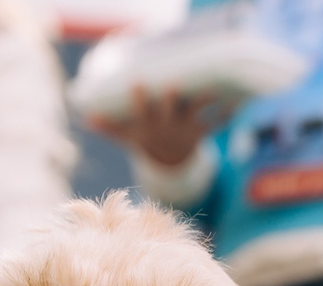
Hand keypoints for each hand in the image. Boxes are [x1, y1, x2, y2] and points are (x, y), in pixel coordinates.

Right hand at [90, 88, 231, 167]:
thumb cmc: (146, 142)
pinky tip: (237, 106)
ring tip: (214, 90)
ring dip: (204, 102)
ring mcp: (185, 130)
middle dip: (170, 100)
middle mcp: (168, 128)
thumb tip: (86, 119)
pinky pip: (215, 124)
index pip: (143, 112)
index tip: (136, 83)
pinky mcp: (201, 132)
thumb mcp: (127, 137)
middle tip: (171, 84)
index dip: (140, 100)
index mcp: (151, 127)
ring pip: (195, 115)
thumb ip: (108, 128)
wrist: (170, 165)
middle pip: (168, 113)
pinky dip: (226, 117)